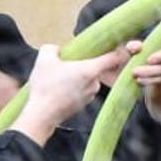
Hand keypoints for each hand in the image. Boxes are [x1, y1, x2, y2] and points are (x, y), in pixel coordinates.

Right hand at [14, 44, 134, 142]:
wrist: (42, 114)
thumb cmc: (45, 86)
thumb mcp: (44, 59)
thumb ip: (53, 48)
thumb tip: (57, 50)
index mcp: (91, 70)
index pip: (114, 58)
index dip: (118, 50)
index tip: (117, 45)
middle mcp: (95, 83)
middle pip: (97, 68)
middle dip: (84, 63)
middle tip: (67, 63)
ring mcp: (91, 95)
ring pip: (88, 79)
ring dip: (78, 76)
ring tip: (59, 77)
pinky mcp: (84, 104)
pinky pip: (82, 90)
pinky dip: (75, 87)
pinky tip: (60, 88)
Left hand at [131, 42, 160, 124]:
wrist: (151, 78)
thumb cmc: (145, 59)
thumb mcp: (138, 51)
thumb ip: (134, 46)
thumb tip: (135, 47)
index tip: (148, 60)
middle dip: (152, 69)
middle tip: (135, 71)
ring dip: (149, 76)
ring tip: (135, 75)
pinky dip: (151, 81)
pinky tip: (140, 80)